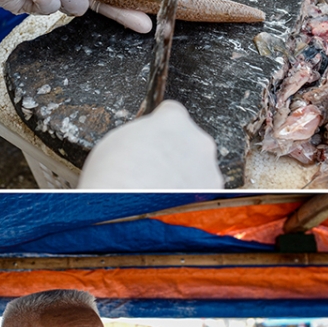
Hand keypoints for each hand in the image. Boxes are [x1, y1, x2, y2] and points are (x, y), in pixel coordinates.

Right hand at [79, 101, 223, 188]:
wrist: (126, 214)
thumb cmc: (115, 178)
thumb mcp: (117, 141)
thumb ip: (140, 135)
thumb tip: (143, 143)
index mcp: (173, 120)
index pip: (173, 112)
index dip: (160, 127)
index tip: (154, 137)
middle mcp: (198, 141)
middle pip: (189, 141)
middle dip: (175, 153)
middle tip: (154, 169)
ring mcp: (209, 169)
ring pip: (198, 167)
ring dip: (184, 175)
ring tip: (159, 190)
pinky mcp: (212, 195)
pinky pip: (202, 190)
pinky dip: (189, 195)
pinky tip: (169, 202)